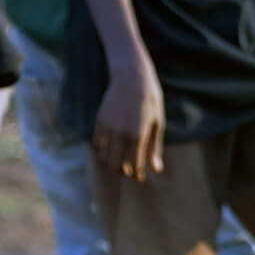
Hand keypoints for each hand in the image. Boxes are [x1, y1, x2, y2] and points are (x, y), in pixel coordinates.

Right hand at [93, 59, 165, 179]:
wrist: (132, 77)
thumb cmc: (150, 101)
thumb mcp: (157, 123)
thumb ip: (154, 147)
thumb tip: (156, 168)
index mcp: (138, 135)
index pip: (135, 164)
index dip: (137, 174)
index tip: (139, 177)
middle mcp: (121, 133)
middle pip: (116, 165)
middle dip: (123, 171)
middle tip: (128, 170)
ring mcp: (108, 127)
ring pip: (104, 157)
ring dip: (111, 163)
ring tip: (119, 161)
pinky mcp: (100, 121)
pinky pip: (97, 143)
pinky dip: (102, 151)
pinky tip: (111, 149)